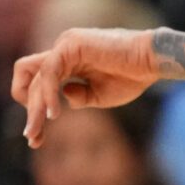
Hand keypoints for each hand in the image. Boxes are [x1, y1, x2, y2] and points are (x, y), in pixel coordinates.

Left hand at [11, 27, 161, 146]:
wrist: (152, 61)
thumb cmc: (132, 77)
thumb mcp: (99, 95)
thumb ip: (79, 97)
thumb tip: (64, 96)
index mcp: (68, 61)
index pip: (38, 83)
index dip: (34, 108)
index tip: (37, 134)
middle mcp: (62, 51)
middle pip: (31, 82)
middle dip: (31, 112)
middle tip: (33, 139)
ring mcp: (64, 45)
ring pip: (37, 79)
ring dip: (35, 108)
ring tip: (36, 132)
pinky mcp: (70, 44)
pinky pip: (50, 72)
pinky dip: (49, 94)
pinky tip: (54, 114)